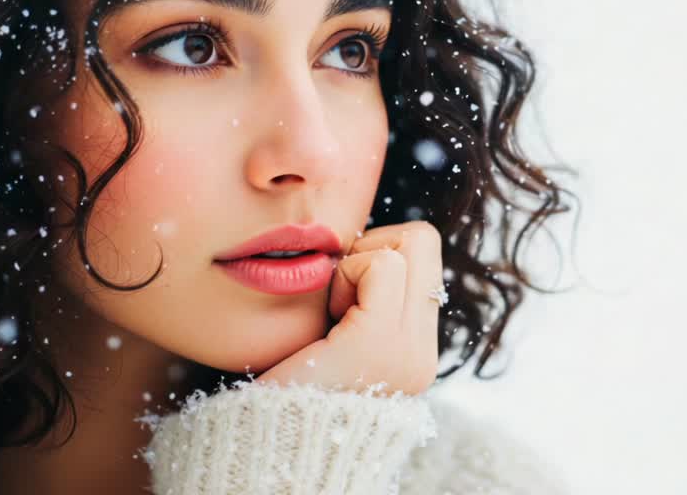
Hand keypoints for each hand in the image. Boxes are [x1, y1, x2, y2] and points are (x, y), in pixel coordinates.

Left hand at [255, 220, 443, 395]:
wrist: (262, 447)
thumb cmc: (279, 392)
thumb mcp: (332, 342)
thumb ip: (362, 303)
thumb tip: (361, 246)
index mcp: (414, 353)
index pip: (423, 254)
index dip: (380, 254)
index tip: (343, 297)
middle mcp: (422, 353)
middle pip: (423, 239)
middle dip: (377, 247)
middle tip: (342, 293)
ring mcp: (410, 349)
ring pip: (410, 243)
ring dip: (361, 263)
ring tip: (335, 313)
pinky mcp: (381, 342)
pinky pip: (382, 265)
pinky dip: (348, 275)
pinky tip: (328, 319)